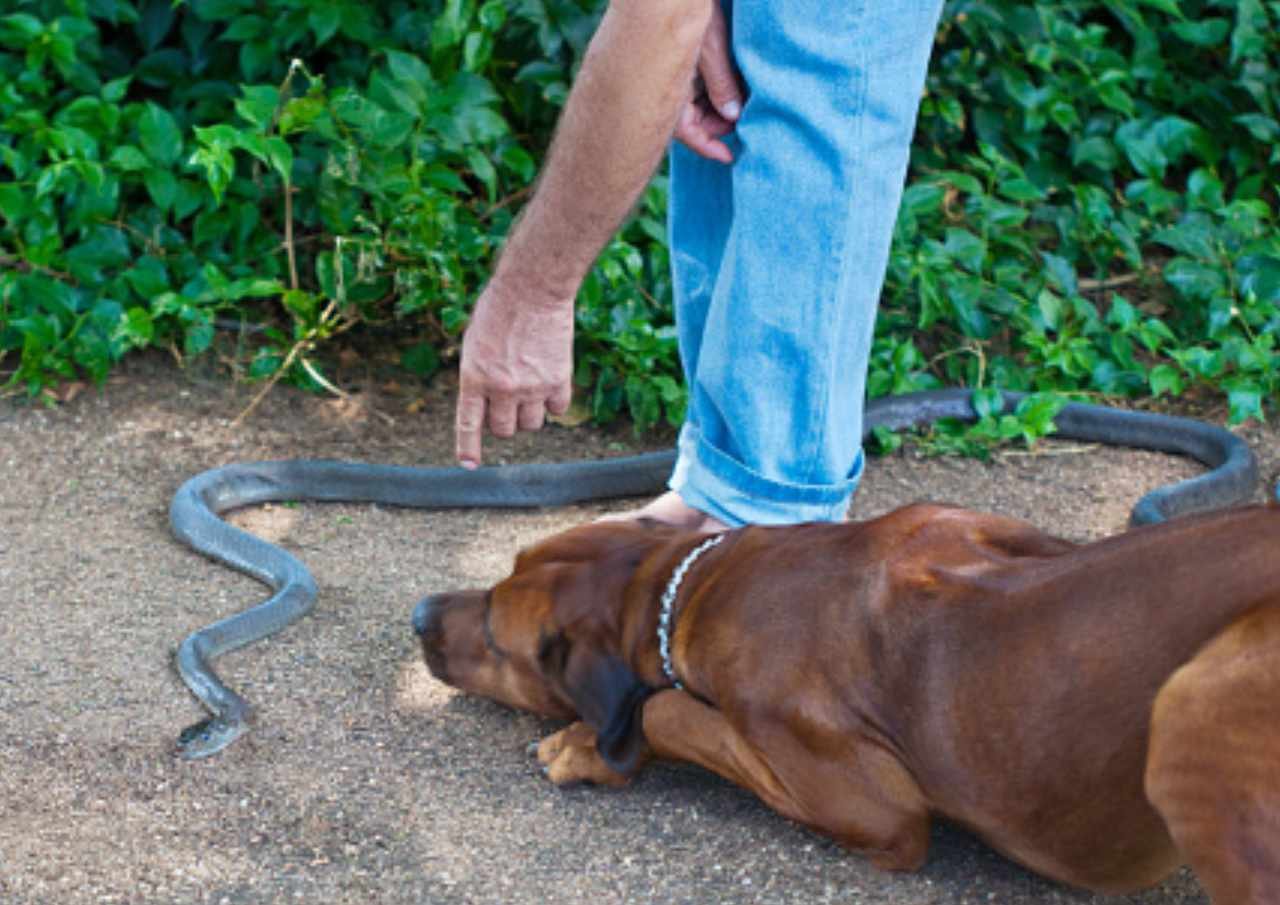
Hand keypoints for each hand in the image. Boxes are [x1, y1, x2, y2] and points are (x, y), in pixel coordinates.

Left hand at [454, 280, 573, 468]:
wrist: (533, 288)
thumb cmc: (499, 308)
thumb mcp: (475, 342)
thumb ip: (478, 374)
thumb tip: (487, 403)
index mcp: (473, 377)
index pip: (468, 423)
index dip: (468, 447)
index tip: (469, 464)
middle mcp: (502, 388)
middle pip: (505, 430)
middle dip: (505, 421)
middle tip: (509, 402)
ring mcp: (531, 387)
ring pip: (532, 424)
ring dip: (530, 413)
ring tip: (530, 388)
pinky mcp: (558, 380)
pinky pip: (558, 410)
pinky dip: (554, 401)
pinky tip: (551, 381)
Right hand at [673, 2, 742, 163]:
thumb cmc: (690, 9)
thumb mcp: (711, 49)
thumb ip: (720, 83)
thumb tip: (732, 116)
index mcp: (669, 86)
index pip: (685, 131)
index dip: (707, 146)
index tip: (729, 157)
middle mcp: (672, 83)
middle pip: (694, 119)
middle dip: (719, 125)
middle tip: (746, 122)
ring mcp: (680, 71)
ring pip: (701, 102)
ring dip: (723, 106)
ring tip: (748, 101)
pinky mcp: (689, 59)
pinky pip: (703, 84)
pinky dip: (721, 89)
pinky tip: (740, 84)